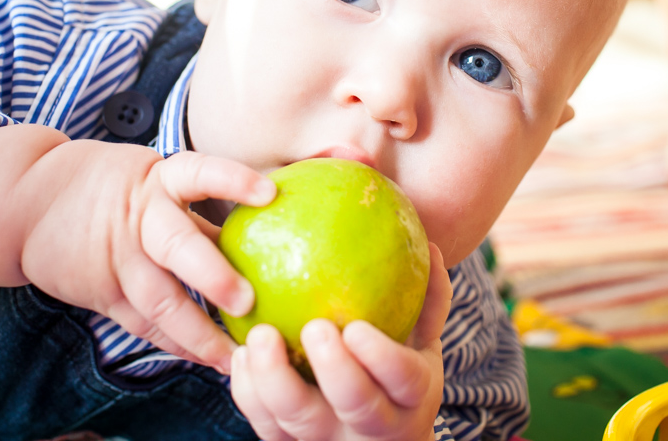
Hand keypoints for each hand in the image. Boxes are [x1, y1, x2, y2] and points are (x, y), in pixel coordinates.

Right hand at [18, 142, 275, 372]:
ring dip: (199, 332)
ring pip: (160, 300)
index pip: (200, 173)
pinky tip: (206, 359)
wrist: (28, 202)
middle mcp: (140, 218)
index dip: (233, 181)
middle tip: (247, 300)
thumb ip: (201, 209)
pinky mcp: (102, 293)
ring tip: (235, 356)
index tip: (269, 192)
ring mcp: (119, 258)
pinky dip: (176, 344)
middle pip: (177, 245)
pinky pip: (143, 325)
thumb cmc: (114, 188)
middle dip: (212, 275)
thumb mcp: (154, 182)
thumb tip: (274, 225)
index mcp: (159, 178)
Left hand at [230, 244, 452, 440]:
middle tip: (313, 326)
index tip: (357, 326)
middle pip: (355, 404)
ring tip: (257, 336)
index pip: (403, 379)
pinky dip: (249, 394)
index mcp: (412, 397)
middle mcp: (373, 427)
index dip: (381, 357)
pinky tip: (238, 355)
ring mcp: (329, 440)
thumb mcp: (424, 344)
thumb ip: (428, 299)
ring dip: (275, 380)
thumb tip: (429, 246)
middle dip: (334, 369)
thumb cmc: (402, 375)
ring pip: (299, 421)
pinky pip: (266, 425)